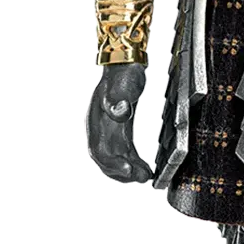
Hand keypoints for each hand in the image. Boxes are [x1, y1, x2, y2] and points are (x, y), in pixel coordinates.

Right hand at [87, 63, 153, 184]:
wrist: (124, 66)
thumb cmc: (121, 75)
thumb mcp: (121, 86)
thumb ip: (118, 100)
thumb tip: (120, 112)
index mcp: (97, 122)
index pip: (99, 149)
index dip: (112, 163)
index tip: (128, 170)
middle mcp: (100, 130)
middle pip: (106, 159)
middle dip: (121, 172)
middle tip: (141, 177)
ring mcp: (109, 133)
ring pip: (115, 159)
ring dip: (128, 171)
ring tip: (146, 177)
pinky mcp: (120, 133)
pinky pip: (124, 153)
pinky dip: (133, 163)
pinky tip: (146, 170)